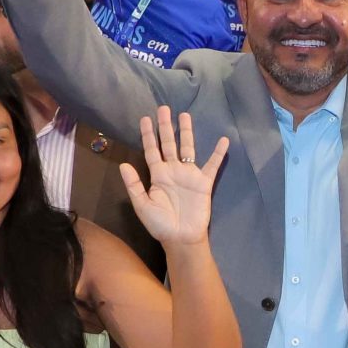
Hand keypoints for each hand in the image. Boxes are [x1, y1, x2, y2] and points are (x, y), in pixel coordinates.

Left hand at [120, 107, 231, 245]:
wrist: (181, 238)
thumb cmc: (160, 224)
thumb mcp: (142, 206)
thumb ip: (134, 185)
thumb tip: (124, 164)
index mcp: (157, 176)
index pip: (151, 150)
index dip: (148, 135)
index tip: (144, 119)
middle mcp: (173, 171)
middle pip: (168, 144)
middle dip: (165, 127)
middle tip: (163, 108)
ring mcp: (189, 175)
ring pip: (188, 148)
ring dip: (187, 133)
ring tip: (185, 115)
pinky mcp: (204, 183)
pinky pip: (212, 165)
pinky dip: (218, 153)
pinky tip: (223, 140)